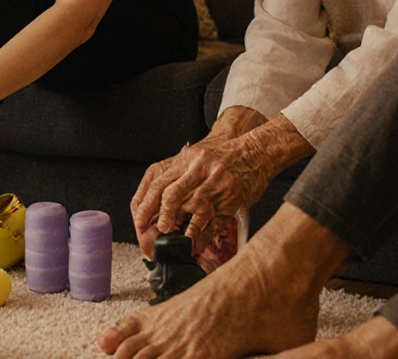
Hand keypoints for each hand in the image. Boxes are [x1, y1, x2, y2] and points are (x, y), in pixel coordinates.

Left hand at [132, 131, 274, 255]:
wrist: (257, 150)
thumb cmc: (224, 155)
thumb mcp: (196, 156)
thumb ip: (177, 175)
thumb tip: (156, 205)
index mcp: (188, 159)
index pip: (159, 184)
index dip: (147, 206)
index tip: (140, 221)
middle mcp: (202, 171)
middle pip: (173, 197)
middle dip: (163, 218)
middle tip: (158, 232)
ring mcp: (219, 185)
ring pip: (194, 210)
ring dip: (183, 230)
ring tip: (176, 242)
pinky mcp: (234, 199)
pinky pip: (215, 222)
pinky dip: (203, 237)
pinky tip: (195, 245)